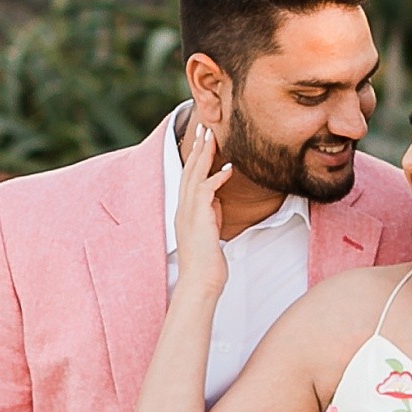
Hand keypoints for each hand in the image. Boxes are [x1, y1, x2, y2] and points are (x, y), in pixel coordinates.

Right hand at [170, 110, 231, 299]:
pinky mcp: (197, 219)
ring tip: (212, 136)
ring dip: (204, 155)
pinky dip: (216, 178)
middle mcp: (183, 209)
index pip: (190, 179)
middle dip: (198, 149)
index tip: (204, 142)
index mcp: (185, 212)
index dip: (197, 159)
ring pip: (194, 176)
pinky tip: (228, 169)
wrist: (200, 283)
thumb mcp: (211, 233)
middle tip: (205, 128)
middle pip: (189, 171)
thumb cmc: (207, 264)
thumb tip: (218, 202)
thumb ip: (212, 215)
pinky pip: (205, 191)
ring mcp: (188, 213)